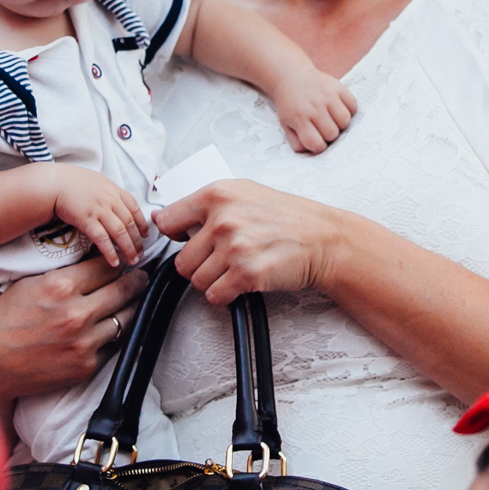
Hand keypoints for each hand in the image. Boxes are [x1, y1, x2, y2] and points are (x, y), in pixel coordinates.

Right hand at [0, 257, 147, 400]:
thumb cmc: (3, 321)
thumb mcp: (31, 284)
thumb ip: (66, 274)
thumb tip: (97, 261)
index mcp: (60, 287)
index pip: (107, 266)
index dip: (117, 262)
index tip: (124, 261)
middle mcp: (75, 314)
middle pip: (124, 290)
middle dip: (136, 281)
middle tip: (142, 277)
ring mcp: (83, 343)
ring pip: (126, 318)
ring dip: (130, 308)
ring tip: (133, 300)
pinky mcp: (86, 366)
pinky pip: (113, 345)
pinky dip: (114, 335)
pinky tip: (113, 326)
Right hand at [54, 165, 148, 266]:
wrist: (53, 183)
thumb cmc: (72, 182)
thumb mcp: (97, 182)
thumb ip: (109, 193)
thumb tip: (117, 205)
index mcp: (114, 190)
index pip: (135, 208)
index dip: (142, 223)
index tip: (145, 235)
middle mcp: (110, 199)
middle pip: (129, 223)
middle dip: (137, 240)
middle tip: (141, 253)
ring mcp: (99, 209)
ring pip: (120, 232)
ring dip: (128, 248)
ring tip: (132, 260)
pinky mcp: (87, 219)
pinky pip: (102, 239)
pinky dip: (110, 252)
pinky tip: (114, 262)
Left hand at [154, 179, 344, 304]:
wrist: (322, 238)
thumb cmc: (287, 216)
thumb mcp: (244, 193)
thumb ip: (207, 204)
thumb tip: (165, 218)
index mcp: (216, 194)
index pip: (165, 221)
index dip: (175, 235)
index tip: (185, 240)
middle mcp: (222, 218)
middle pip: (181, 260)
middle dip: (199, 266)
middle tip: (222, 260)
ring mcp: (234, 247)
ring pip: (196, 281)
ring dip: (214, 282)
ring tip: (236, 269)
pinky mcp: (246, 273)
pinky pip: (215, 296)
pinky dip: (226, 296)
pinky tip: (242, 282)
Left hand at [271, 65, 357, 153]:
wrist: (291, 77)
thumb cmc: (290, 106)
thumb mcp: (286, 125)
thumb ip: (297, 143)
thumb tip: (313, 152)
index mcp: (299, 118)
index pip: (316, 144)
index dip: (319, 146)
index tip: (316, 140)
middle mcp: (314, 106)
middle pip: (333, 134)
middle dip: (329, 135)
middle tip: (323, 127)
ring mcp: (327, 95)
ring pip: (345, 121)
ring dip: (340, 124)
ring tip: (331, 118)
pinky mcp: (338, 87)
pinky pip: (353, 106)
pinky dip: (349, 110)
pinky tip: (338, 108)